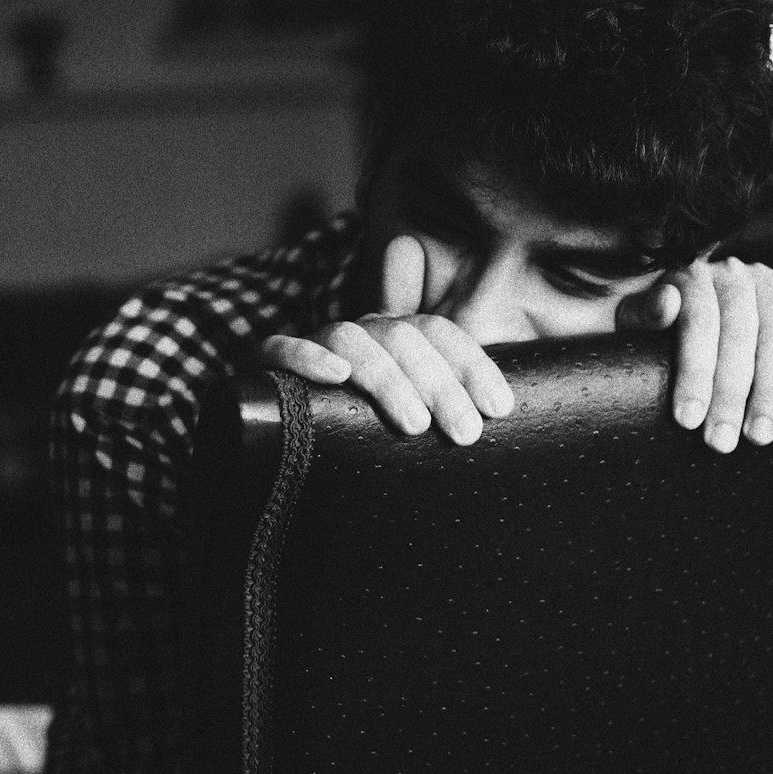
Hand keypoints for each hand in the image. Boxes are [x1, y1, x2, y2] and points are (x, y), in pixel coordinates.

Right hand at [261, 235, 513, 443]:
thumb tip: (504, 408)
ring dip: (388, 379)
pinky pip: (282, 348)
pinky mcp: (268, 365)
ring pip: (352, 340)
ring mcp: (317, 345)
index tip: (500, 408)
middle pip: (405, 338)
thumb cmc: (367, 430)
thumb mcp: (418, 414)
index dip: (473, 365)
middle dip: (441, 384)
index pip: (441, 333)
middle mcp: (362, 333)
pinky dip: (308, 357)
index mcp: (399, 338)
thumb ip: (450, 401)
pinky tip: (335, 377)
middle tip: (466, 434)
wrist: (285, 440)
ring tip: (415, 425)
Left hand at [616, 259, 772, 453]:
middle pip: (739, 332)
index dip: (695, 373)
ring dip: (770, 388)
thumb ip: (641, 313)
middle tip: (722, 441)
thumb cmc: (656, 325)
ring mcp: (767, 278)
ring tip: (759, 434)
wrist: (690, 307)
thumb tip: (667, 304)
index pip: (698, 323)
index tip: (688, 420)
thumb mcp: (633, 317)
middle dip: (731, 393)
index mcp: (690, 275)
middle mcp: (732, 272)